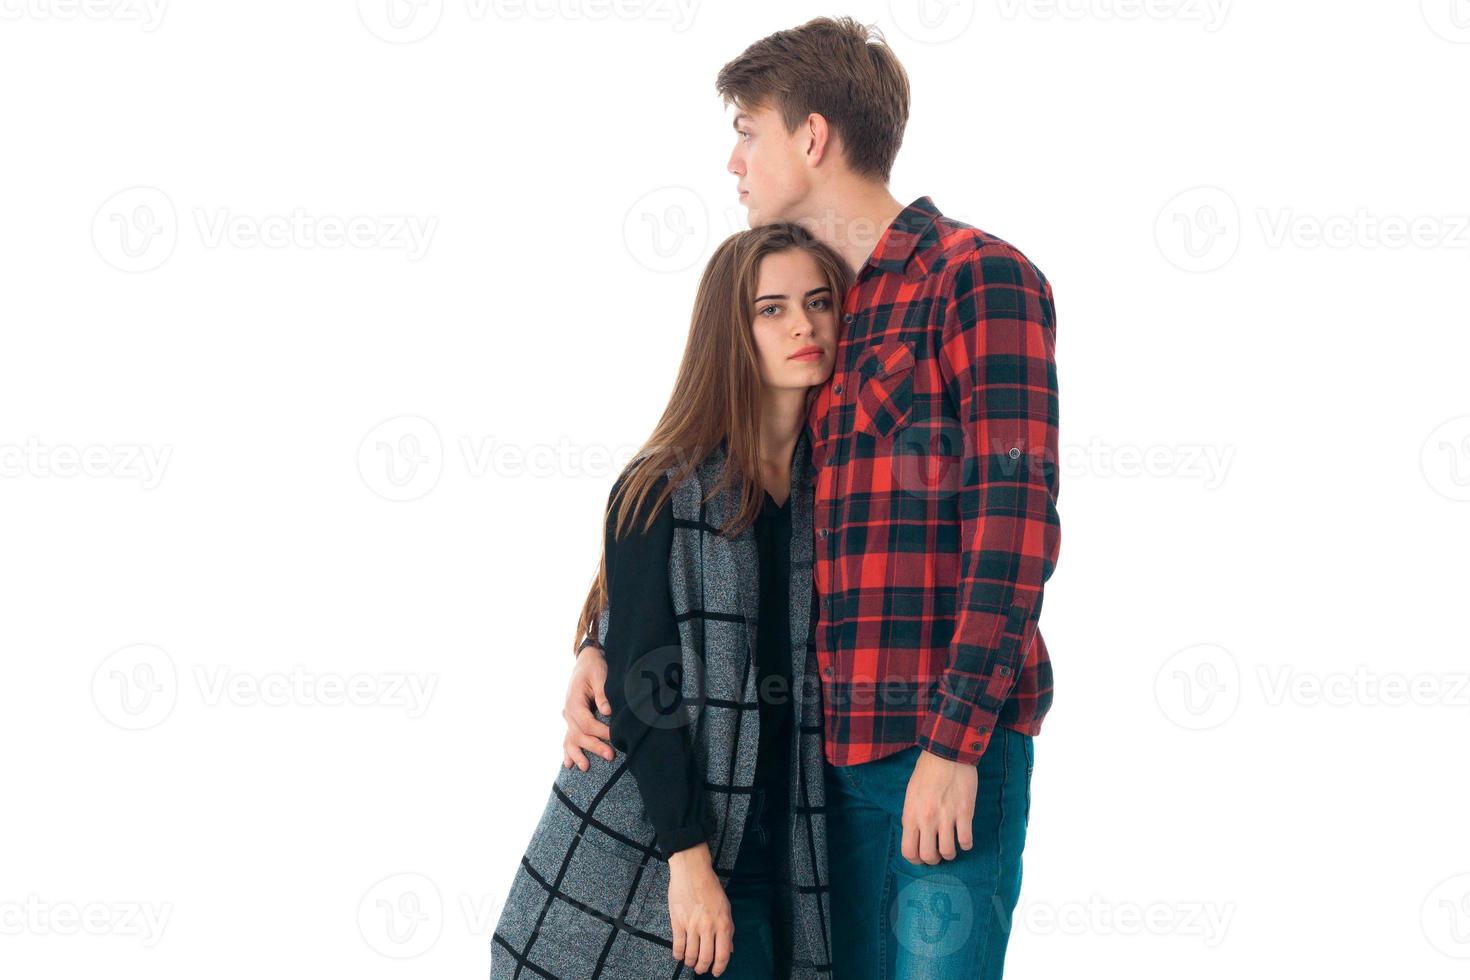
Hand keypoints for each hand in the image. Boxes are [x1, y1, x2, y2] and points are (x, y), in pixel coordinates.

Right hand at [562, 645, 612, 769]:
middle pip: (579, 734)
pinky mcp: (572, 720)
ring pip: (570, 739)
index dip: (601, 732)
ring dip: (577, 754)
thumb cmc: (595, 667)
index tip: (615, 736)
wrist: (586, 661)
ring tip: (586, 767)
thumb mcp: (600, 674)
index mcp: (574, 701)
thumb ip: (602, 693)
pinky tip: (569, 764)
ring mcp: (568, 716)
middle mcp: (568, 711)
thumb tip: (607, 711)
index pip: (587, 722)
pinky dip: (568, 751)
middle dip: (594, 746)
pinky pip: (567, 738)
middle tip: (610, 755)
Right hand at [667, 843, 733, 975]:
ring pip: (691, 954)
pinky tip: (679, 956)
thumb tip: (729, 949)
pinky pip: (678, 945)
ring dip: (690, 963)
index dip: (719, 968)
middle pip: (705, 958)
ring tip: (690, 963)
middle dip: (703, 968)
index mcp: (723, 924)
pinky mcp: (678, 922)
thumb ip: (728, 930)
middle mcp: (708, 927)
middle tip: (701, 969)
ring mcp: (692, 926)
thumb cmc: (711, 888)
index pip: (722, 955)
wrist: (692, 871)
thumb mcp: (726, 908)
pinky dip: (678, 955)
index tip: (716, 973)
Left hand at [900, 748, 978, 863]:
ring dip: (950, 853)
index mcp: (911, 815)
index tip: (922, 858)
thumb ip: (912, 816)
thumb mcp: (910, 795)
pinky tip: (965, 837)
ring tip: (952, 845)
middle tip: (938, 853)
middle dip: (934, 860)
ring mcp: (946, 817)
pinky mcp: (964, 812)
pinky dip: (966, 844)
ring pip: (948, 852)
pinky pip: (966, 840)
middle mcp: (927, 819)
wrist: (946, 754)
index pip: (909, 851)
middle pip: (929, 856)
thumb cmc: (926, 772)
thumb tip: (915, 835)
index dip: (916, 860)